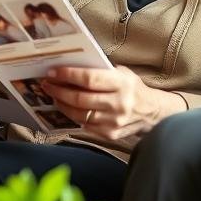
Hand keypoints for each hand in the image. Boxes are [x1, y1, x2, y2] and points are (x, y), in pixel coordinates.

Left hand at [41, 65, 179, 139]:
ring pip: (79, 114)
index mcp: (122, 83)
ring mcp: (114, 122)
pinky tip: (67, 107)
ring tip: (54, 95)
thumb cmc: (132, 88)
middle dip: (59, 90)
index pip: (89, 79)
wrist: (152, 112)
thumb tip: (72, 66)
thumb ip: (101, 71)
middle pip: (80, 99)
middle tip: (47, 84)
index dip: (68, 75)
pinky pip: (84, 126)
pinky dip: (73, 116)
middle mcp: (119, 104)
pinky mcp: (110, 134)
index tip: (52, 72)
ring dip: (62, 104)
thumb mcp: (122, 73)